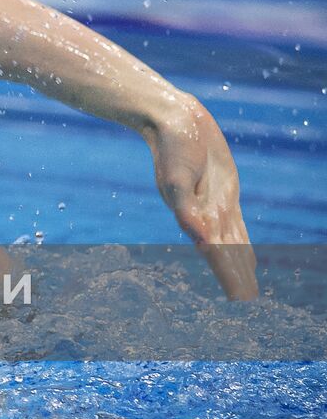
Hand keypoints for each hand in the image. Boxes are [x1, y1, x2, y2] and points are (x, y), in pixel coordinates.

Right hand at [146, 93, 256, 298]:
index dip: (228, 274)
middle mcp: (205, 215)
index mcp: (195, 216)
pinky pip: (235, 223)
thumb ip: (186, 210)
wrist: (172, 119)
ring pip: (232, 241)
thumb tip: (200, 240)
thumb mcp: (176, 178)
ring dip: (239, 262)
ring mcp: (216, 205)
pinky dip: (240, 240)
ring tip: (247, 284)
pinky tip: (244, 250)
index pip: (216, 253)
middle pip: (226, 252)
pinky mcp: (224, 192)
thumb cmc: (172, 147)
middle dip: (236, 275)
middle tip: (247, 298)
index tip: (239, 297)